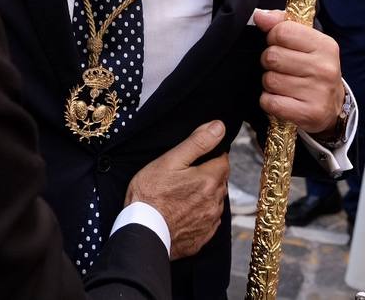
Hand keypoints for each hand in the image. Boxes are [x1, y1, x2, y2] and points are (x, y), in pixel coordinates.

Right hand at [125, 120, 228, 259]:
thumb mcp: (169, 161)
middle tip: (186, 175)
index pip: (223, 161)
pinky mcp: (202, 237)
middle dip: (209, 175)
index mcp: (209, 180)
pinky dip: (201, 214)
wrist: (141, 232)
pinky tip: (183, 212)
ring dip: (206, 195)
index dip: (211, 156)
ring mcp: (209, 222)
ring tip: (182, 194)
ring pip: (216, 201)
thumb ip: (197, 143)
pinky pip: (209, 220)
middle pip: (220, 181)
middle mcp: (214, 202)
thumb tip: (220, 127)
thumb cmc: (150, 194)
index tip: (196, 158)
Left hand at [254, 8, 343, 133]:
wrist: (332, 107)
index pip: (282, 32)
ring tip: (284, 84)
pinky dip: (269, 101)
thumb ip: (281, 23)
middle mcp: (324, 68)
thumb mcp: (306, 42)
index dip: (273, 38)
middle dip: (269, 62)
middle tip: (281, 68)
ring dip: (270, 83)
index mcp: (325, 45)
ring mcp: (318, 92)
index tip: (279, 45)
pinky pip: (270, 102)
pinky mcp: (309, 113)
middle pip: (272, 57)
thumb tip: (259, 15)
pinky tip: (283, 99)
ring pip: (269, 80)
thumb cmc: (314, 69)